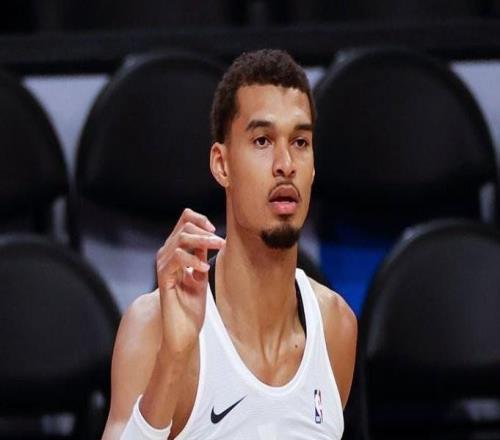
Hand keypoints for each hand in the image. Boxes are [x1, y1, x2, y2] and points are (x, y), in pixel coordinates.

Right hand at [156, 208, 224, 360]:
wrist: (183, 332)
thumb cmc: (191, 307)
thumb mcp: (201, 275)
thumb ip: (201, 256)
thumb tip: (209, 237)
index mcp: (175, 252)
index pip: (183, 222)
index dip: (199, 219)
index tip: (215, 229)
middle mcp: (166, 256)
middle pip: (184, 227)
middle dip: (206, 232)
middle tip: (221, 243)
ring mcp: (163, 267)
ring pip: (180, 239)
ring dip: (202, 241)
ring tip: (218, 247)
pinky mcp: (164, 279)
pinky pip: (175, 258)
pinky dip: (192, 259)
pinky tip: (204, 268)